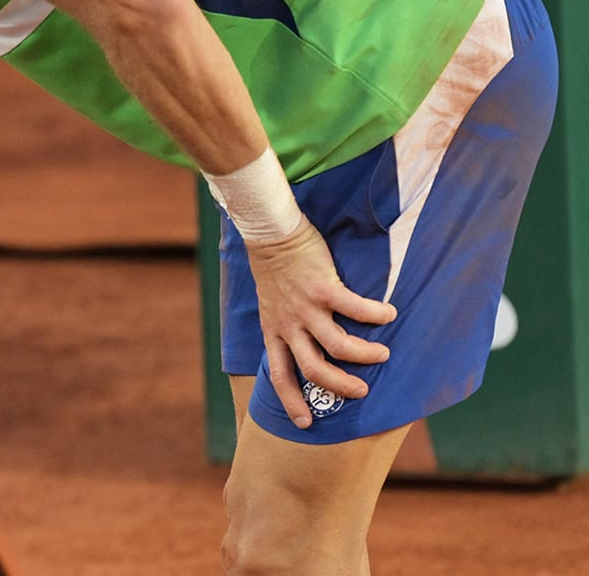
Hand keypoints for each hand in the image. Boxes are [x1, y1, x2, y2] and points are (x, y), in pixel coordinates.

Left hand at [246, 218, 396, 427]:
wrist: (270, 235)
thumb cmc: (276, 272)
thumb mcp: (272, 307)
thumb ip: (289, 328)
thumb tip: (312, 348)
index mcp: (274, 331)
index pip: (279, 375)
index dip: (292, 401)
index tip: (305, 424)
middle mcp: (289, 325)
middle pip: (314, 370)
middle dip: (341, 386)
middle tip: (362, 391)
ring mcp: (306, 308)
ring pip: (338, 346)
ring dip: (365, 354)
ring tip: (383, 354)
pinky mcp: (323, 288)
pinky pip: (356, 310)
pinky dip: (376, 314)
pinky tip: (389, 313)